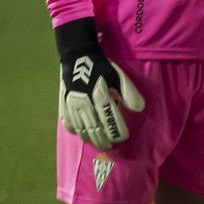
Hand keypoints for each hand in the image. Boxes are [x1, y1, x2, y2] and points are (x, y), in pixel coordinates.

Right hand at [55, 17, 143, 149]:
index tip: (123, 137)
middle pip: (95, 129)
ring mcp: (71, 105)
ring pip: (81, 129)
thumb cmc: (101, 67)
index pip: (110, 121)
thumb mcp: (118, 76)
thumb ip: (129, 93)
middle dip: (104, 140)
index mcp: (99, 96)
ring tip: (99, 144)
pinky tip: (82, 134)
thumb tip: (140, 109)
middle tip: (111, 146)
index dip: (117, 132)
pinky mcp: (62, 105)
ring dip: (90, 139)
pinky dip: (76, 132)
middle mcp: (84, 103)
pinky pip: (68, 124)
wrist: (77, 57)